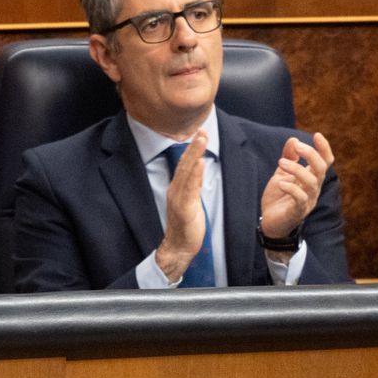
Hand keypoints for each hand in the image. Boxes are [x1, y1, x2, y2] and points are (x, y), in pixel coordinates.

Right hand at [154, 129, 209, 281]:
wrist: (179, 246)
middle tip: (202, 130)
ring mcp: (178, 198)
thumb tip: (200, 167)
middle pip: (185, 164)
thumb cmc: (186, 226)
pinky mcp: (183, 208)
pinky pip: (189, 188)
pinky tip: (198, 163)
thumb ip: (194, 185)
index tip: (200, 133)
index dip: (193, 148)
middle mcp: (175, 190)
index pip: (186, 164)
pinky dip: (193, 174)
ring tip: (201, 139)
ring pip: (186, 172)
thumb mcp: (191, 202)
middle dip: (194, 146)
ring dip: (194, 154)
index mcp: (178, 188)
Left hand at [261, 132, 331, 241]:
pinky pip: (300, 199)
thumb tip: (293, 140)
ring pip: (311, 183)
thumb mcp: (281, 174)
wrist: (270, 223)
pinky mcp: (297, 212)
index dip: (324, 149)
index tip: (316, 135)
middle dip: (312, 155)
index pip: (324, 162)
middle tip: (297, 146)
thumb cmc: (278, 198)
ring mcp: (307, 201)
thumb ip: (289, 158)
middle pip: (321, 169)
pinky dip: (292, 189)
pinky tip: (280, 183)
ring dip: (297, 169)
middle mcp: (313, 189)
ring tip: (281, 162)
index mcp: (311, 178)